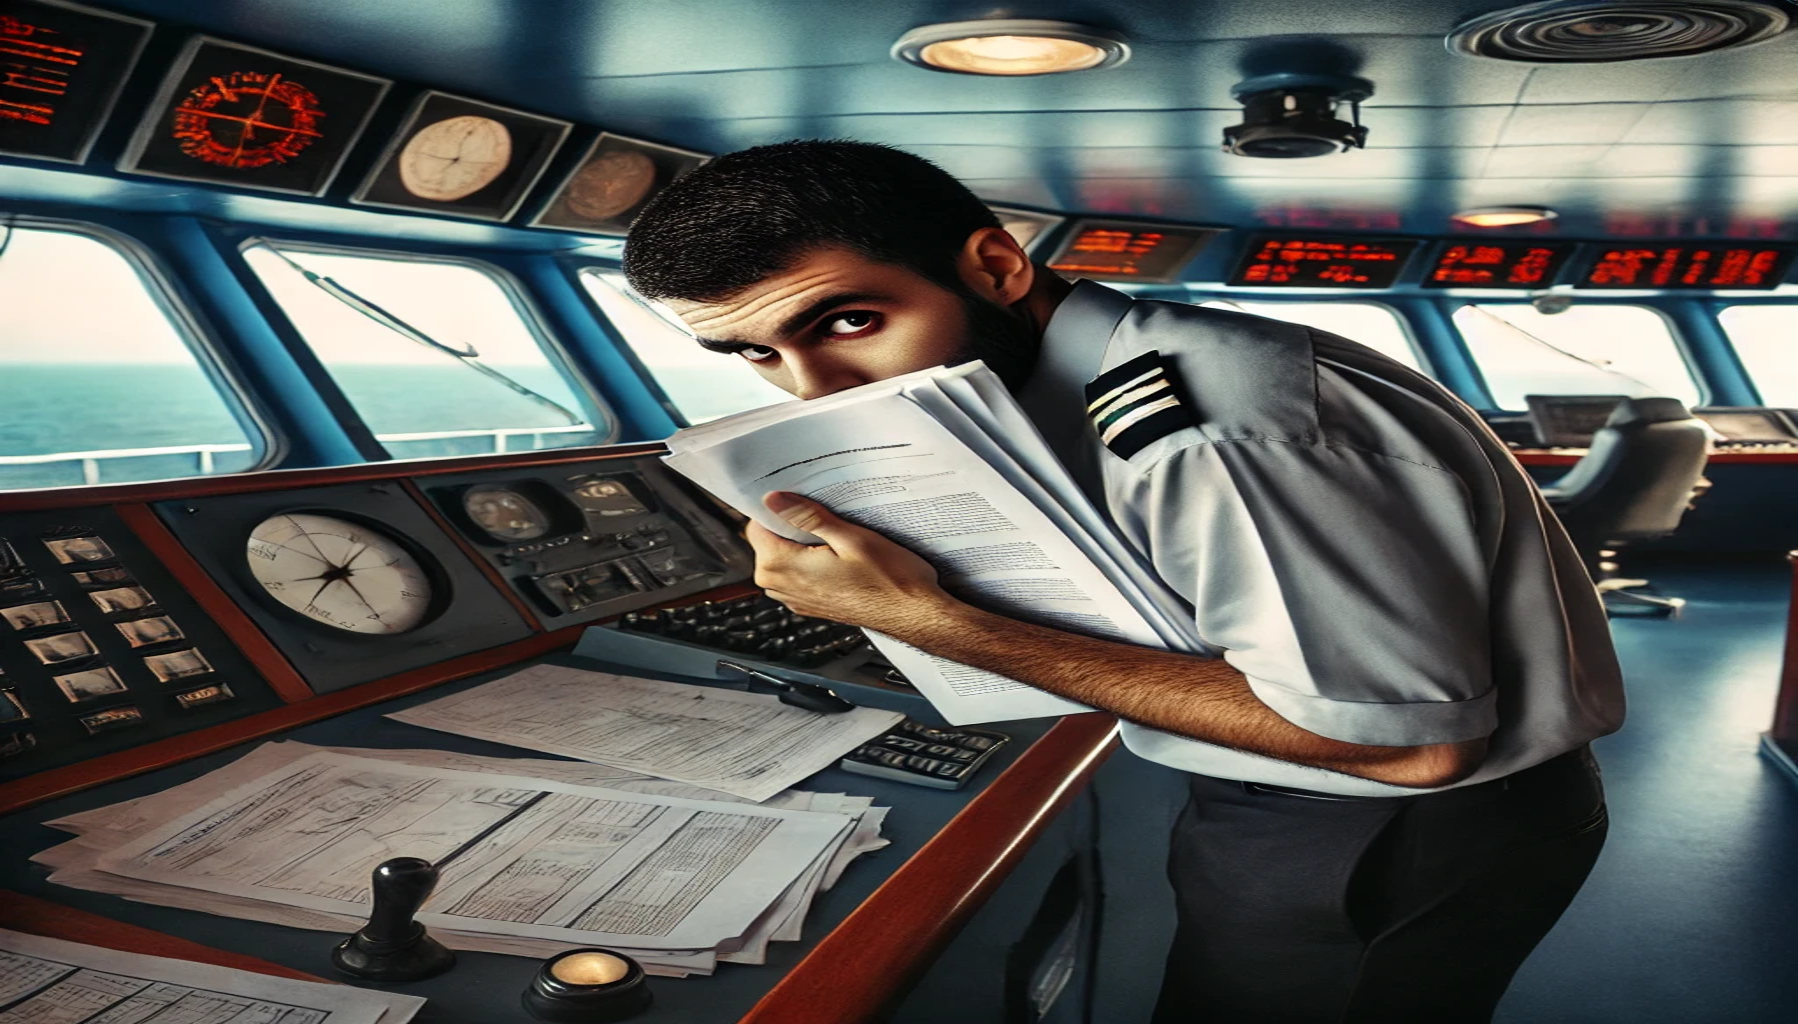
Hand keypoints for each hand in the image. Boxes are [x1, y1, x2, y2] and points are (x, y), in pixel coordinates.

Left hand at [746, 492, 955, 636]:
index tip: (802, 500)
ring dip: (804, 543)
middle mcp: (780, 586)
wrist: (911, 613)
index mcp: (781, 566)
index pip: (757, 524)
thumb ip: (807, 516)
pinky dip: (812, 560)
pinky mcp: (808, 602)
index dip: (779, 508)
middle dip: (793, 525)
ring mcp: (793, 597)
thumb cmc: (889, 580)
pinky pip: (797, 572)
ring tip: (838, 540)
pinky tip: (840, 557)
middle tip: (829, 520)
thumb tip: (774, 499)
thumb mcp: (850, 537)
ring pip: (783, 555)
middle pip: (769, 539)